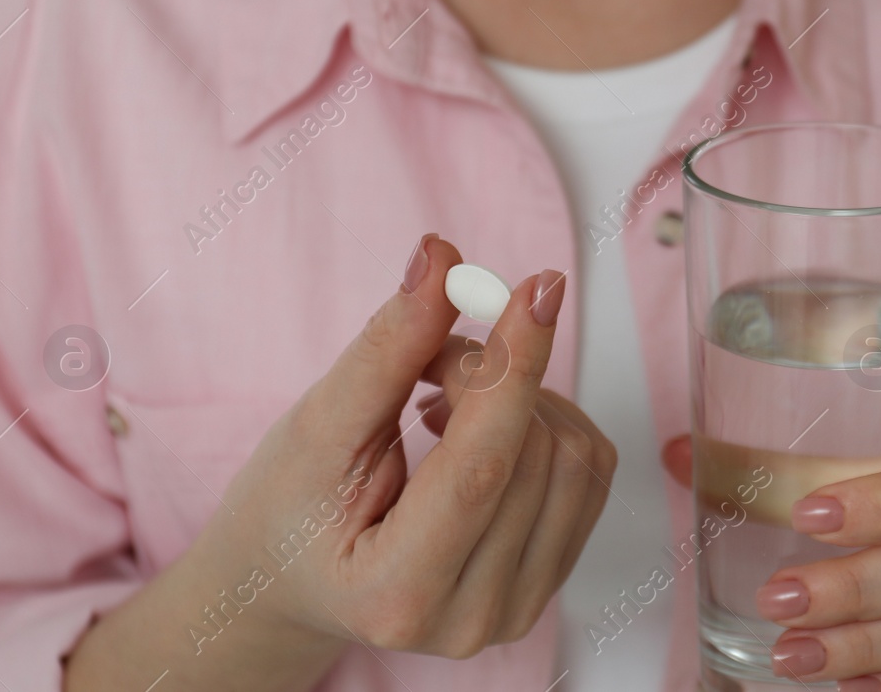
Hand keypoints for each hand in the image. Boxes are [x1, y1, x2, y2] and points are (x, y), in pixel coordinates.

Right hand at [188, 235, 613, 662]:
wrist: (292, 580)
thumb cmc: (288, 510)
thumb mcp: (316, 427)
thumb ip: (385, 349)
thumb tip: (441, 262)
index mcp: (398, 593)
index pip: (484, 465)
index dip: (514, 366)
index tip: (536, 287)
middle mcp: (472, 618)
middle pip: (536, 451)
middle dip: (489, 374)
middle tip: (424, 364)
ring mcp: (519, 609)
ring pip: (577, 457)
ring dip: (521, 395)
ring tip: (443, 403)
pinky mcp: (550, 583)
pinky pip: (592, 472)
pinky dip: (545, 423)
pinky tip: (482, 432)